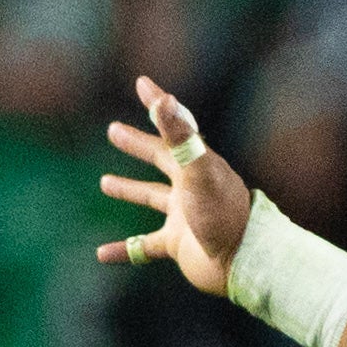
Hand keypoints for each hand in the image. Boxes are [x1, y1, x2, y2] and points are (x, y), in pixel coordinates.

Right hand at [95, 76, 249, 295]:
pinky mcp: (179, 246)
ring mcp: (185, 217)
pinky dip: (125, 249)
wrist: (244, 263)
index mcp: (200, 167)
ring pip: (153, 199)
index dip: (159, 108)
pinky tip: (102, 254)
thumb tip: (162, 98)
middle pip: (162, 161)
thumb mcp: (198, 171)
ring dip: (130, 189)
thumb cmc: (223, 214)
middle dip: (139, 145)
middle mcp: (192, 189)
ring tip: (105, 182)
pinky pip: (144, 247)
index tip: (143, 83)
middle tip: (113, 131)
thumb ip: (179, 136)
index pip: (176, 130)